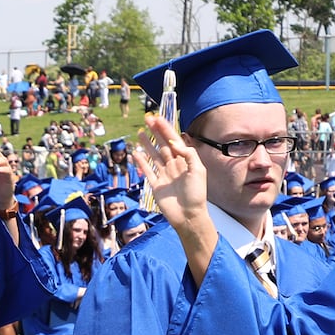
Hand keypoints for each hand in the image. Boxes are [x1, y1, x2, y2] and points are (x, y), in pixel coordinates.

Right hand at [133, 115, 217, 285]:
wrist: (189, 216)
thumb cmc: (197, 194)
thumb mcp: (198, 170)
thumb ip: (189, 154)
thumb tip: (175, 143)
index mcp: (185, 161)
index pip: (174, 141)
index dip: (166, 129)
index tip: (157, 118)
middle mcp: (173, 166)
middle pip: (163, 145)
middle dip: (156, 132)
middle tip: (147, 119)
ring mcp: (164, 175)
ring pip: (154, 155)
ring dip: (147, 144)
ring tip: (141, 132)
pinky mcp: (156, 186)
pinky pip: (147, 171)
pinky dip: (141, 162)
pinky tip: (136, 153)